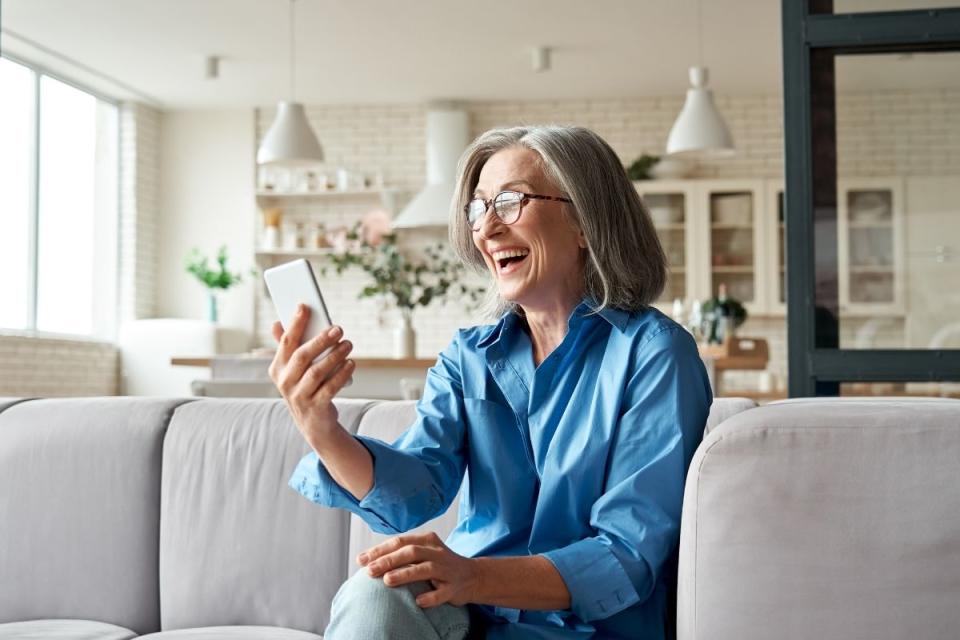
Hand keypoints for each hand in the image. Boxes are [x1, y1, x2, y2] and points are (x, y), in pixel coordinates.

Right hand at [268, 304, 354, 450]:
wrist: (313, 423)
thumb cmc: (305, 387)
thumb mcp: (293, 369)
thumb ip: (286, 347)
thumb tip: (276, 322)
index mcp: (277, 368)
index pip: (286, 342)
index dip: (295, 323)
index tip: (305, 306)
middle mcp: (284, 382)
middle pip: (302, 356)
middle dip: (321, 340)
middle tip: (338, 328)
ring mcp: (298, 397)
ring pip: (317, 372)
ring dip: (334, 356)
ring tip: (348, 344)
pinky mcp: (315, 407)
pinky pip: (330, 388)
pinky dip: (342, 374)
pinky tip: (351, 363)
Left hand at [358, 532, 478, 607]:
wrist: (473, 576)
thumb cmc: (440, 565)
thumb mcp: (423, 553)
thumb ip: (400, 554)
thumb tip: (366, 560)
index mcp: (427, 540)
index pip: (400, 541)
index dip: (380, 550)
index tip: (361, 559)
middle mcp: (437, 552)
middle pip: (411, 552)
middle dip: (388, 560)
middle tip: (369, 570)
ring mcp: (447, 570)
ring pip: (425, 569)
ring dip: (405, 574)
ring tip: (387, 581)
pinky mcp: (455, 587)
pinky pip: (443, 593)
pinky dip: (431, 597)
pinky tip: (418, 601)